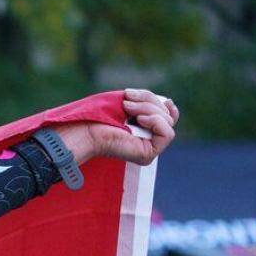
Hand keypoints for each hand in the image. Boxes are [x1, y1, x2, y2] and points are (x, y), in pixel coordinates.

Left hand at [53, 90, 177, 167]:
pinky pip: (167, 134)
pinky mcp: (147, 155)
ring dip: (147, 108)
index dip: (168, 108)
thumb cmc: (100, 115)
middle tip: (127, 101)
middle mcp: (147, 141)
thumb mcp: (131, 102)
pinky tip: (139, 120)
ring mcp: (148, 149)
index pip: (168, 119)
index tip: (165, 99)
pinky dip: (156, 122)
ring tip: (126, 109)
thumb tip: (170, 102)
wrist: (86, 129)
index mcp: (143, 129)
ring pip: (167, 121)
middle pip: (166, 115)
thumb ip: (149, 102)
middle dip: (148, 101)